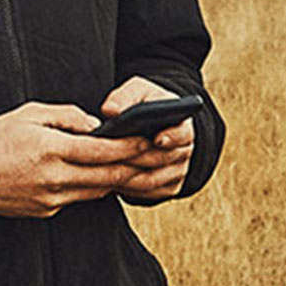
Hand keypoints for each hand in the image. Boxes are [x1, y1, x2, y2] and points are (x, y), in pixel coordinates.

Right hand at [0, 101, 152, 217]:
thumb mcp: (29, 113)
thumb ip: (66, 116)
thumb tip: (96, 126)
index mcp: (50, 149)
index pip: (103, 151)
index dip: (130, 146)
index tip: (148, 139)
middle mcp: (54, 178)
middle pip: (108, 176)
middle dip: (135, 166)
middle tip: (154, 156)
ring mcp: (50, 198)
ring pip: (97, 190)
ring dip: (117, 178)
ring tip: (135, 166)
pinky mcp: (46, 211)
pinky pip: (78, 198)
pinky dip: (92, 186)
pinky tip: (100, 176)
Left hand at [98, 76, 195, 201]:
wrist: (152, 124)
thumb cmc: (143, 103)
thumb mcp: (137, 92)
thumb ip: (125, 97)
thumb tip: (110, 110)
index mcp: (182, 125)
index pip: (183, 134)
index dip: (172, 137)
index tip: (157, 138)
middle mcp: (184, 151)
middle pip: (161, 159)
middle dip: (135, 158)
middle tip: (110, 156)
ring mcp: (177, 172)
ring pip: (151, 180)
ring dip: (126, 176)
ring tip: (101, 169)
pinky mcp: (167, 188)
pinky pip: (146, 193)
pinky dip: (126, 188)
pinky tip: (106, 180)